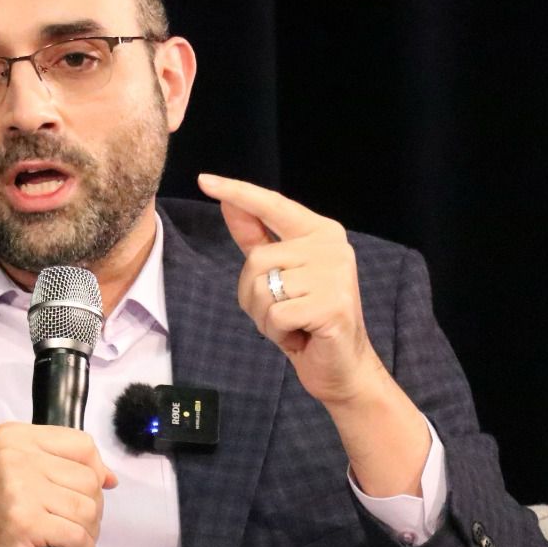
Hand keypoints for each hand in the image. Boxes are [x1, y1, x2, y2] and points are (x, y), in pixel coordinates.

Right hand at [0, 422, 116, 546]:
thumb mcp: (26, 477)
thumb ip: (65, 468)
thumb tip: (110, 478)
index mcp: (15, 437)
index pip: (83, 445)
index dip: (93, 472)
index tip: (80, 494)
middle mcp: (15, 456)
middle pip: (89, 478)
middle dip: (91, 508)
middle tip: (71, 525)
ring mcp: (20, 489)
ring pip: (87, 508)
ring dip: (88, 532)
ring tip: (70, 541)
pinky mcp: (26, 523)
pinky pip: (78, 536)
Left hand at [197, 173, 388, 406]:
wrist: (342, 366)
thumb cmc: (307, 320)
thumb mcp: (279, 275)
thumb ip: (257, 238)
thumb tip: (229, 204)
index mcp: (320, 232)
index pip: (272, 205)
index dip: (238, 192)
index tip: (205, 180)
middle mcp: (331, 246)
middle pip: (257, 260)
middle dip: (254, 295)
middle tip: (282, 312)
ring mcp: (335, 274)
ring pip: (262, 289)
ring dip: (265, 317)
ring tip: (293, 324)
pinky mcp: (331, 304)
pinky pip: (275, 315)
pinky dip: (276, 333)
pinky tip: (299, 336)